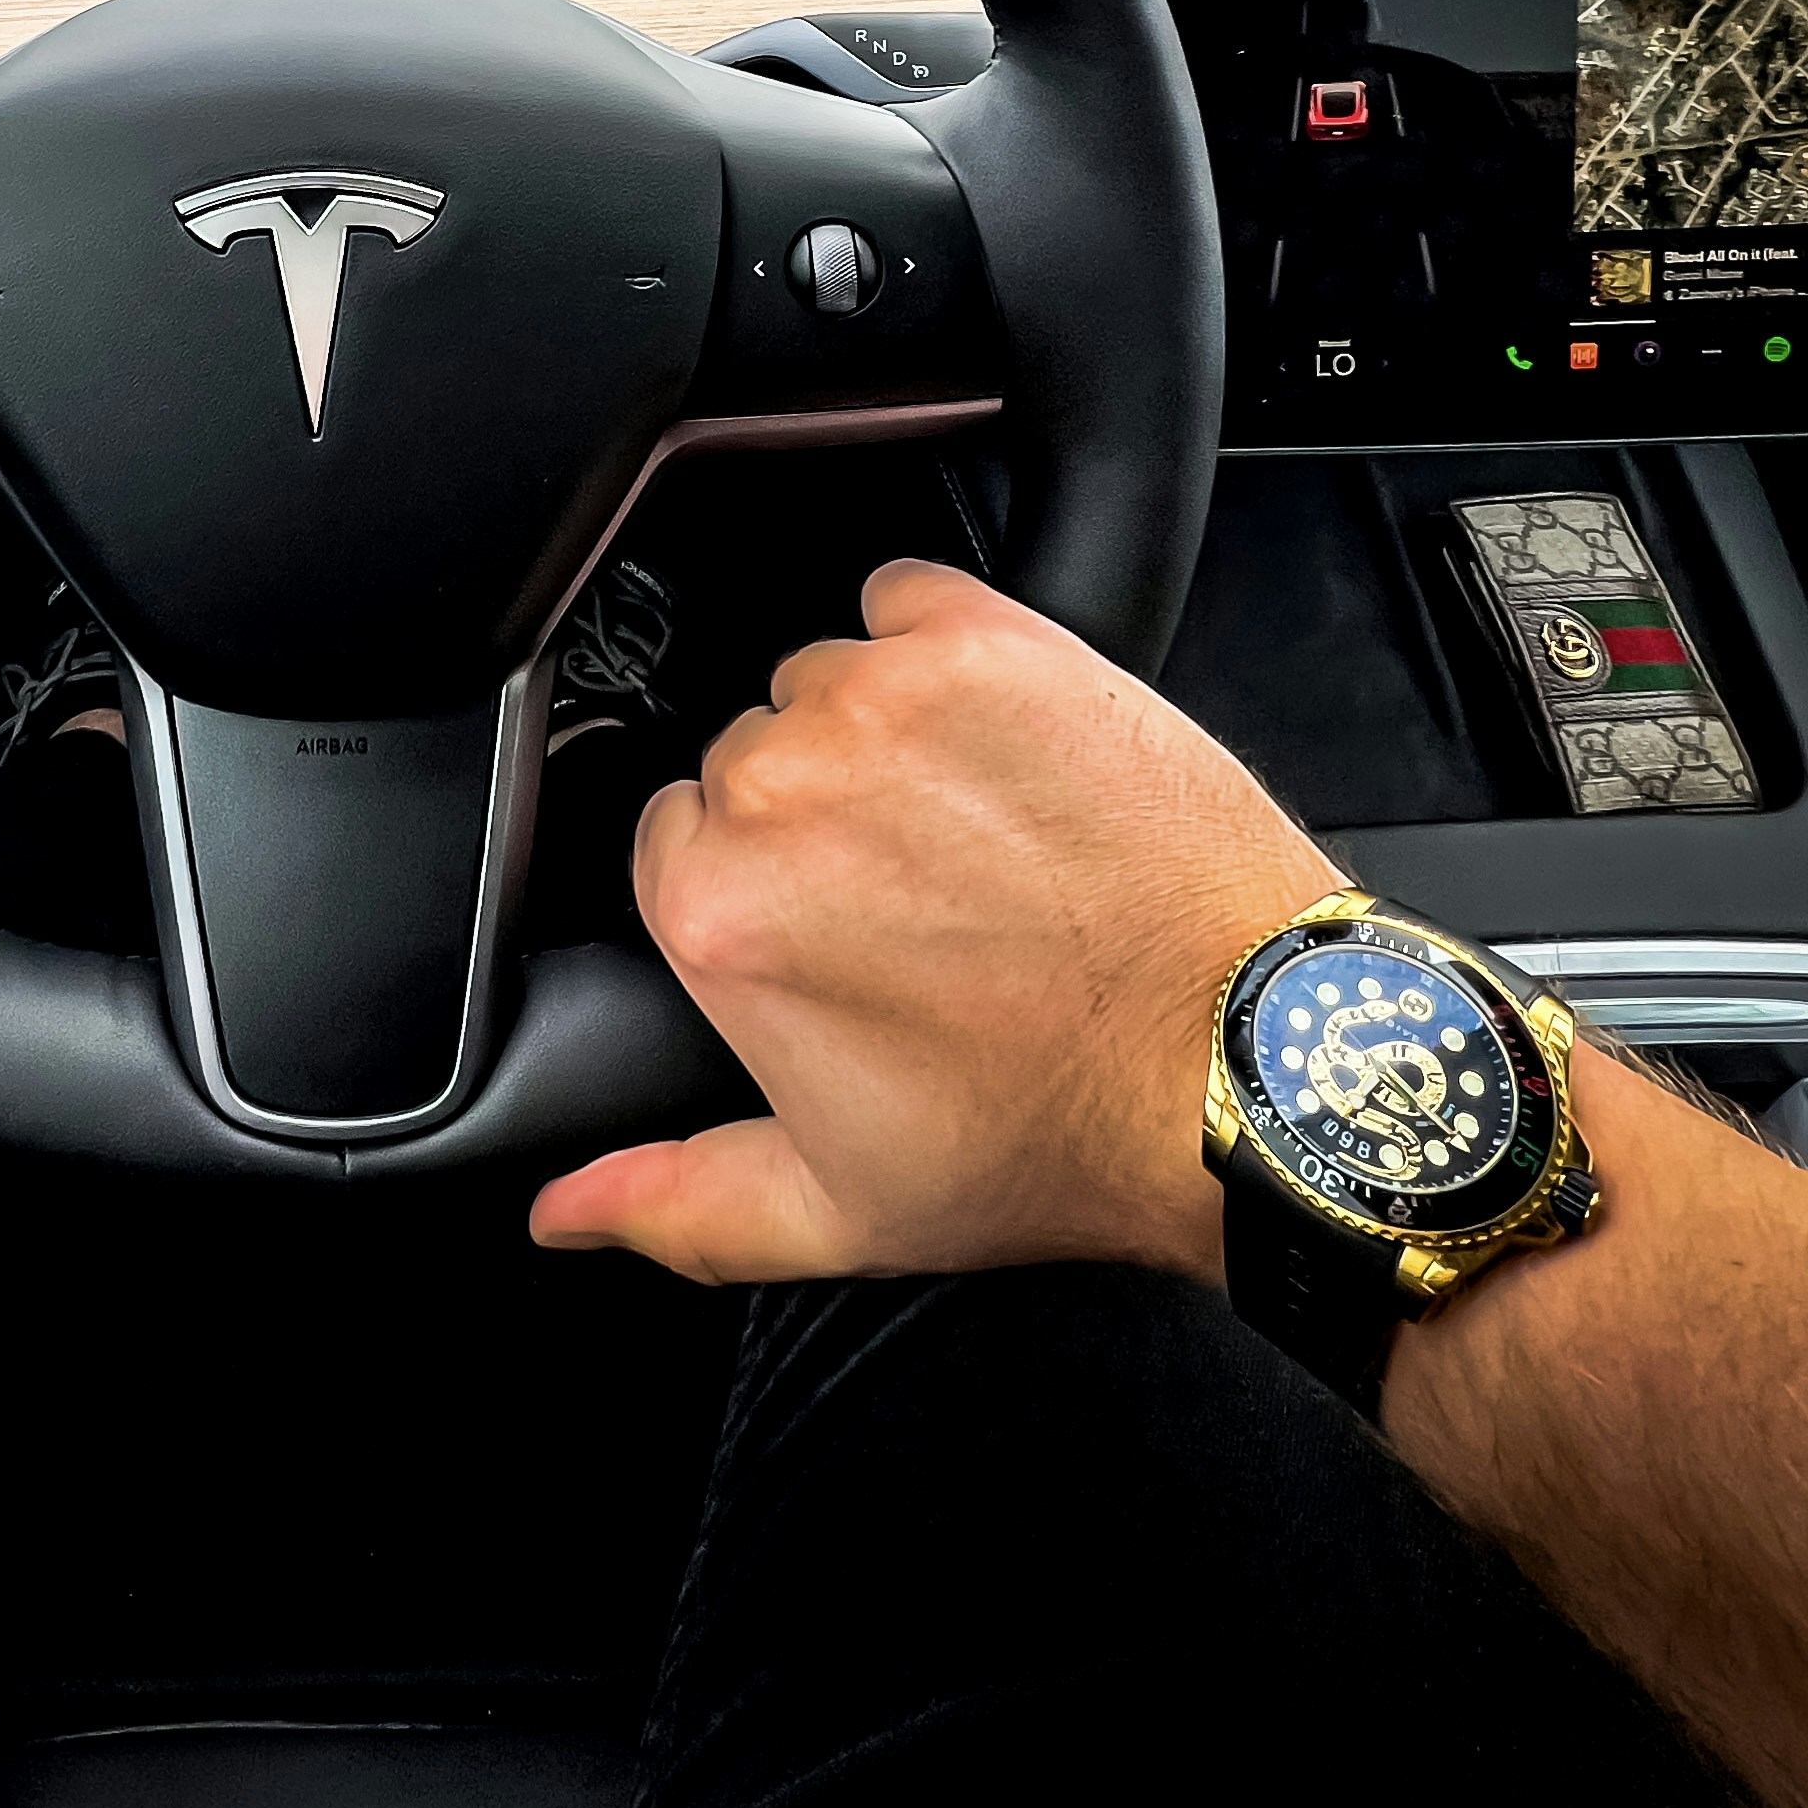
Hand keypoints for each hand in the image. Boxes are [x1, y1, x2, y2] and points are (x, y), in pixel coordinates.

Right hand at [530, 558, 1324, 1287]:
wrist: (1244, 1059)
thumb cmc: (1057, 1131)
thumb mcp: (844, 1212)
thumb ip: (670, 1205)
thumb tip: (564, 1211)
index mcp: (719, 912)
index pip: (671, 843)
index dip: (754, 891)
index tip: (829, 928)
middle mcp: (782, 787)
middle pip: (747, 760)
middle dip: (817, 819)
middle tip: (919, 897)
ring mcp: (886, 700)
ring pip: (824, 682)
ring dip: (878, 737)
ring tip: (975, 825)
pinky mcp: (987, 637)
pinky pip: (901, 595)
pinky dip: (931, 643)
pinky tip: (992, 735)